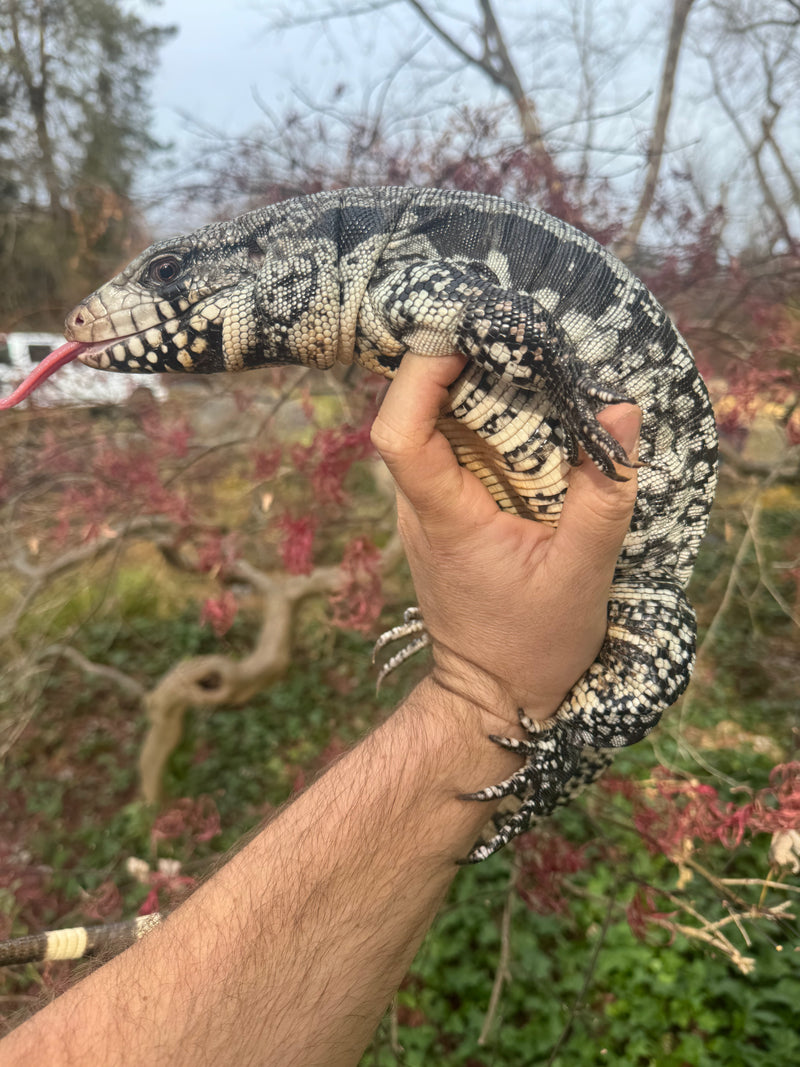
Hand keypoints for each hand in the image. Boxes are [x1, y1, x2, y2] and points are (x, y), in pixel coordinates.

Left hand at [371, 352, 639, 733]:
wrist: (493, 698)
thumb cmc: (533, 646)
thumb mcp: (583, 574)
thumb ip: (604, 496)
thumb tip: (622, 414)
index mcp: (444, 518)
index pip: (400, 432)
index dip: (419, 375)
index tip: (466, 336)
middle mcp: (420, 509)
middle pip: (412, 416)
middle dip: (453, 366)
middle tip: (511, 335)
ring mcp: (426, 514)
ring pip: (430, 432)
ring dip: (468, 392)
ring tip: (523, 361)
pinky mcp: (442, 519)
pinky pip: (449, 454)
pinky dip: (479, 424)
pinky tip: (522, 413)